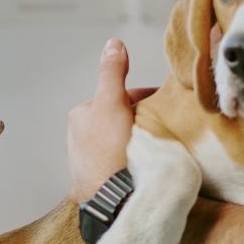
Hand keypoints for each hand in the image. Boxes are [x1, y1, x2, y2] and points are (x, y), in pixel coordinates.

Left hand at [67, 39, 155, 202]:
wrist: (112, 199)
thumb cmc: (110, 151)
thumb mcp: (112, 102)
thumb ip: (112, 73)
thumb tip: (113, 44)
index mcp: (80, 115)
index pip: (118, 97)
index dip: (144, 99)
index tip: (165, 106)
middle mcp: (78, 137)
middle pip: (119, 119)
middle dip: (140, 120)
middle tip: (163, 127)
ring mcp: (87, 161)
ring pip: (120, 141)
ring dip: (137, 141)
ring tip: (156, 148)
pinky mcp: (98, 182)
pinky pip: (120, 163)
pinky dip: (133, 160)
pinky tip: (144, 165)